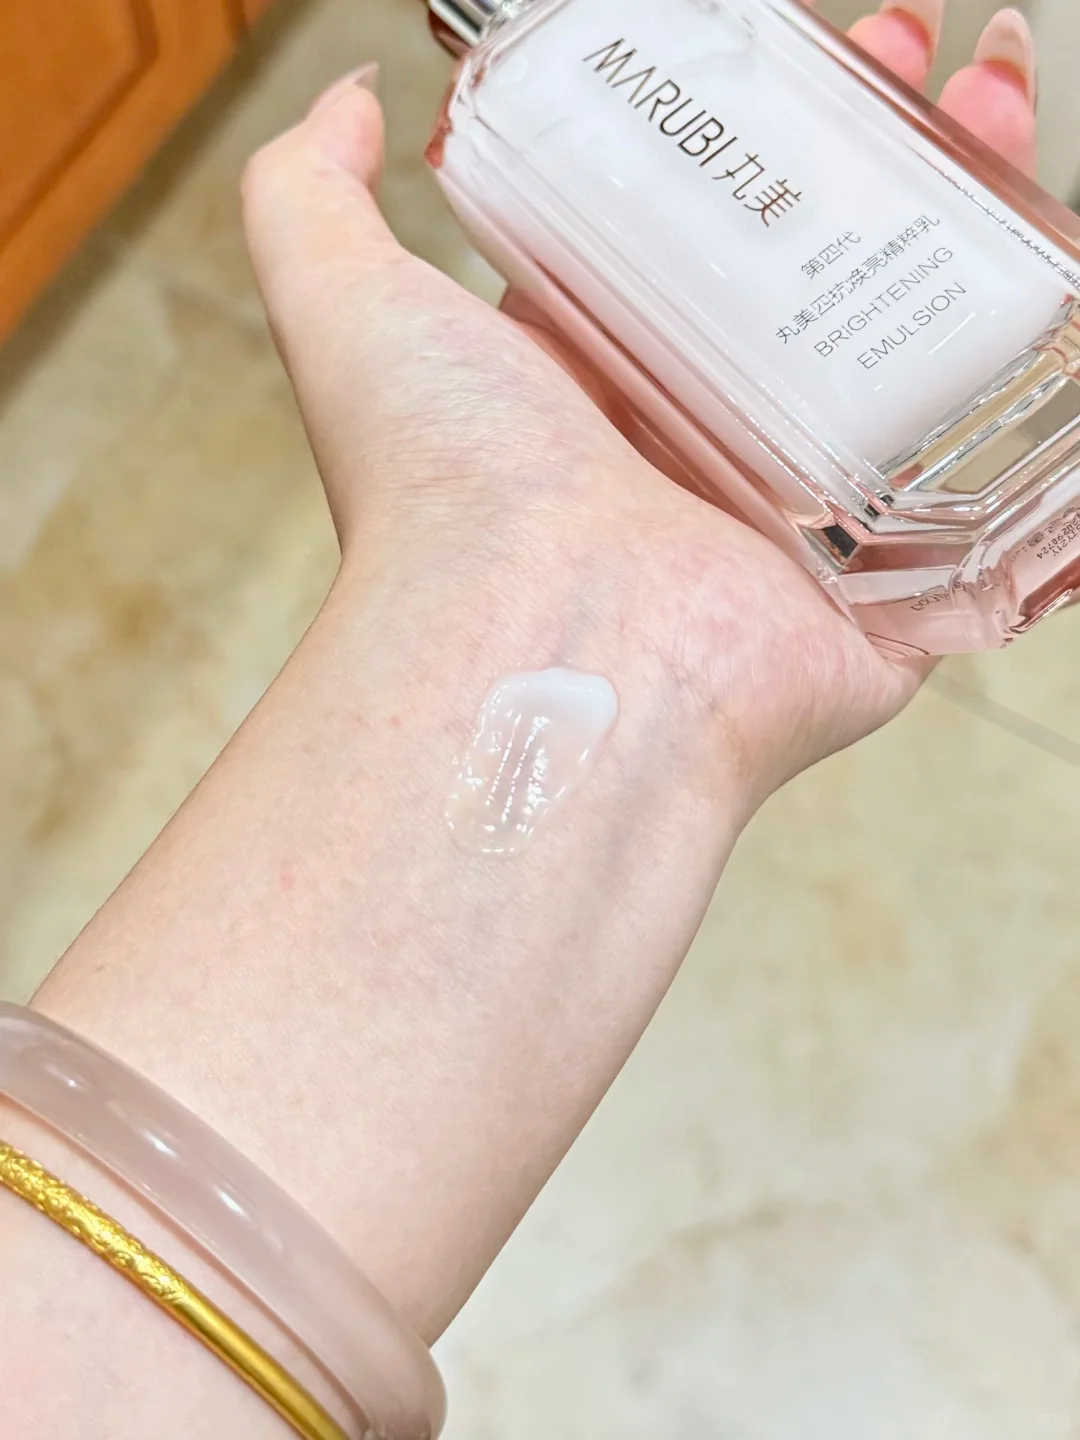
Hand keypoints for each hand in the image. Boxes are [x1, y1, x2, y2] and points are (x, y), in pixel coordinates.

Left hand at [241, 2, 1038, 808]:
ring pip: (933, 373)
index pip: (727, 232)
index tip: (836, 51)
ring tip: (1011, 142)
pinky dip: (1048, 451)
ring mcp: (815, 525)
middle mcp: (716, 447)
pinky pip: (1000, 515)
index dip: (787, 136)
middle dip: (906, 170)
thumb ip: (313, 193)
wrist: (538, 651)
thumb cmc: (449, 492)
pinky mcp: (897, 598)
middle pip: (841, 287)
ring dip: (994, 258)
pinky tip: (1071, 334)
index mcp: (622, 377)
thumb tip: (356, 103)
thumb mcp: (349, 306)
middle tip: (956, 85)